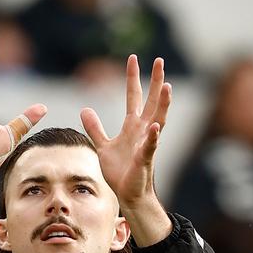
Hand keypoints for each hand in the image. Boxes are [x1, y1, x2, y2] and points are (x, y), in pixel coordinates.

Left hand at [80, 54, 170, 209]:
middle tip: (160, 60)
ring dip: (163, 104)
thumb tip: (85, 110)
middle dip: (155, 81)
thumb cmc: (120, 171)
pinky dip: (153, 138)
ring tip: (167, 86)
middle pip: (151, 101)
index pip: (134, 96)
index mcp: (132, 126)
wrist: (128, 193)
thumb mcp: (103, 146)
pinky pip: (150, 147)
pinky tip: (155, 128)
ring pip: (158, 119)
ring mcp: (146, 144)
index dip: (132, 78)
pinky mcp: (144, 159)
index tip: (132, 58)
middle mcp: (142, 131)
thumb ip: (95, 128)